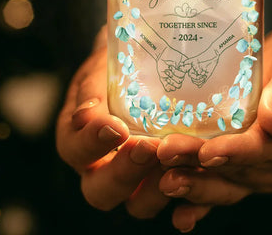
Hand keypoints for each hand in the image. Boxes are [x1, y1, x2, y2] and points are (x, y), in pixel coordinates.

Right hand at [56, 26, 169, 217]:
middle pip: (101, 190)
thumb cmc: (115, 69)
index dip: (92, 144)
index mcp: (78, 139)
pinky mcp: (163, 179)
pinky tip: (197, 175)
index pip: (74, 149)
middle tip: (147, 147)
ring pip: (137, 203)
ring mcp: (134, 178)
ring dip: (156, 187)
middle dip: (124, 172)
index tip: (116, 127)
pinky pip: (172, 197)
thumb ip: (92, 90)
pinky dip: (185, 195)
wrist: (139, 68)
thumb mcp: (99, 72)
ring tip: (175, 161)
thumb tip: (86, 116)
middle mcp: (101, 167)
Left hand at [157, 15, 271, 231]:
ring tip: (166, 182)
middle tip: (168, 157)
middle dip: (203, 167)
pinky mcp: (248, 164)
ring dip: (197, 183)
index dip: (238, 152)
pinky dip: (202, 199)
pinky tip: (180, 214)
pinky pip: (225, 183)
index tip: (208, 152)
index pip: (270, 151)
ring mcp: (268, 168)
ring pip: (230, 182)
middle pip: (243, 170)